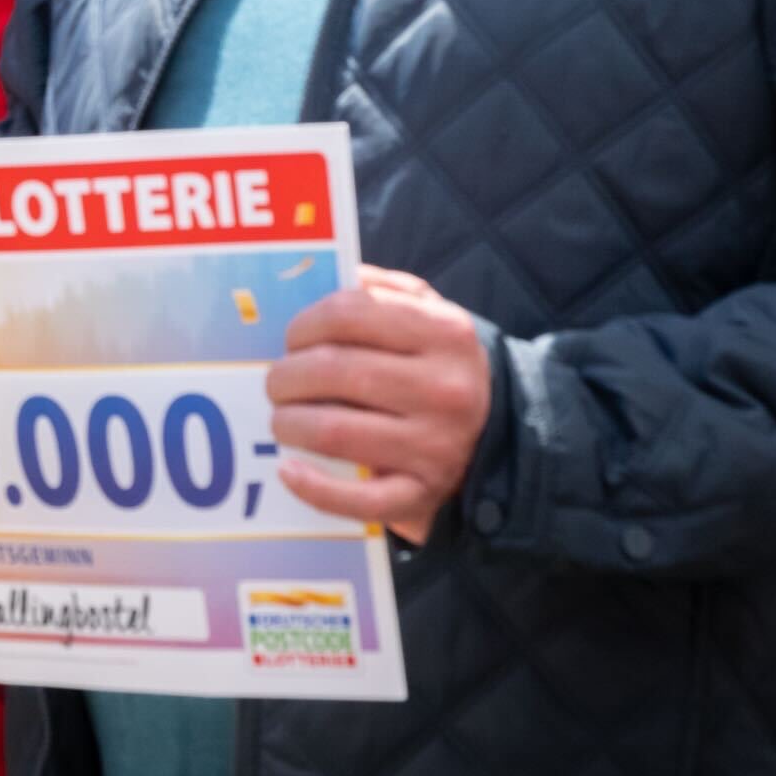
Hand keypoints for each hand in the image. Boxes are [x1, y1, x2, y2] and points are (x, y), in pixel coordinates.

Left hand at [264, 266, 493, 543]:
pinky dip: (312, 487)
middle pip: (336, 371)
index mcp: (445, 333)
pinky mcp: (423, 495)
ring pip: (334, 431)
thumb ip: (384, 291)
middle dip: (287, 376)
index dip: (303, 325)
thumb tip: (332, 275)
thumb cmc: (440, 370)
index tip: (290, 340)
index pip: (349, 314)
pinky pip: (357, 499)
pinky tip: (288, 470)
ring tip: (281, 419)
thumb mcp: (430, 317)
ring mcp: (436, 447)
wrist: (500, 440)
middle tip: (275, 383)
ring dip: (288, 423)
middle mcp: (445, 389)